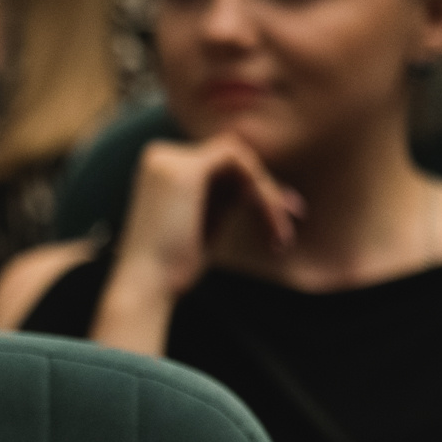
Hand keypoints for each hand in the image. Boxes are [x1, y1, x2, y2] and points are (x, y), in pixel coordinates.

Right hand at [95, 135, 301, 355]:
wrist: (146, 284)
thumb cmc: (172, 266)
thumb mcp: (204, 223)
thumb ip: (224, 197)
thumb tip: (260, 183)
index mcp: (161, 169)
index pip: (221, 165)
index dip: (255, 185)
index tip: (282, 217)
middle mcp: (162, 157)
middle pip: (233, 159)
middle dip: (267, 188)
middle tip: (295, 217)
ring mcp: (170, 160)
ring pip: (240, 158)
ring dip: (266, 191)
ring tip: (280, 231)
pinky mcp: (185, 168)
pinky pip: (239, 161)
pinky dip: (260, 185)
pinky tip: (269, 214)